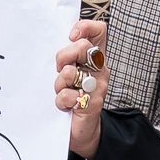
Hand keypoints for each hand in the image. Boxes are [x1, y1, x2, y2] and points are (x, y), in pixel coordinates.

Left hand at [55, 19, 109, 159]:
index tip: (72, 36)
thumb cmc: (74, 99)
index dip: (85, 28)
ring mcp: (97, 87)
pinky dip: (61, 101)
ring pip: (70, 72)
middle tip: (60, 70)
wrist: (82, 131)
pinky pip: (68, 95)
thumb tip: (63, 40)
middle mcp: (100, 70)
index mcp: (95, 59)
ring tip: (62, 91)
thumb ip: (68, 56)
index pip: (99, 31)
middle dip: (64, 56)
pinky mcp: (90, 104)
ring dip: (59, 83)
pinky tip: (66, 106)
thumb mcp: (69, 73)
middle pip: (83, 47)